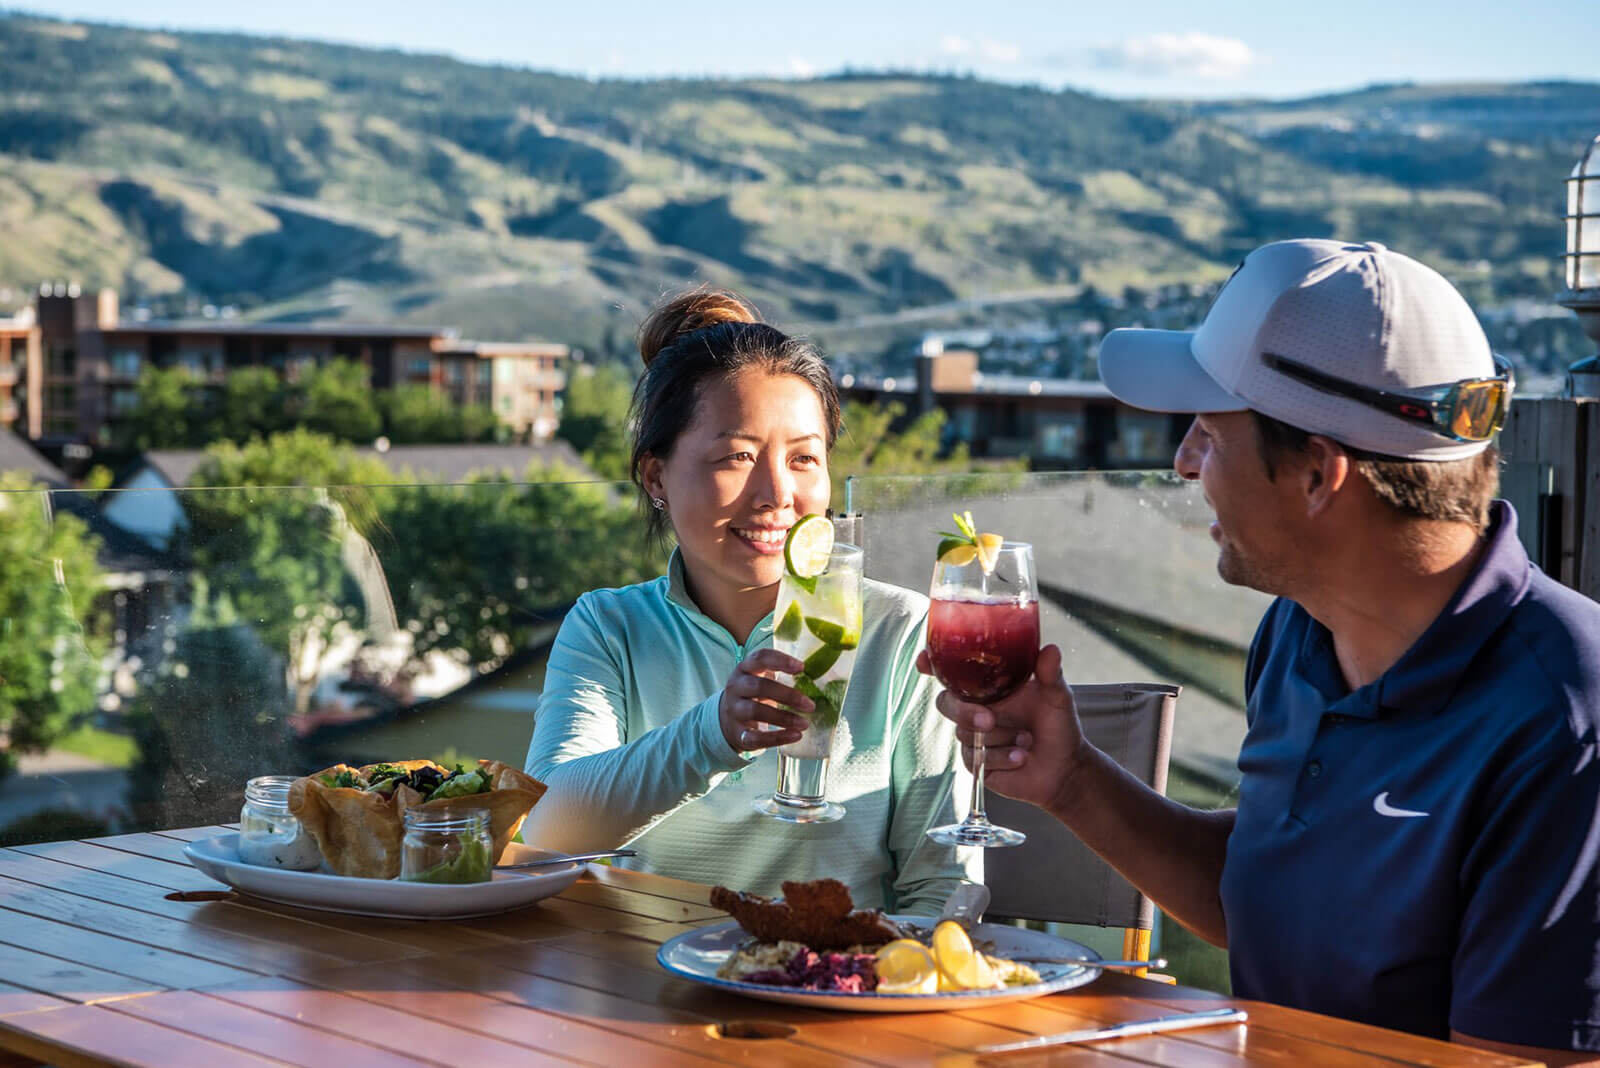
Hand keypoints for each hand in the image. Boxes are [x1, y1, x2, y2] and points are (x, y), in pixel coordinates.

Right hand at [718, 648, 815, 752]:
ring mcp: (734, 710)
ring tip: (805, 723)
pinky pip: (755, 737)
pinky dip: (777, 737)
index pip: (760, 658)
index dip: (781, 661)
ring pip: (756, 711)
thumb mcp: (761, 680)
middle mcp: (736, 687)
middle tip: (810, 705)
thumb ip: (782, 677)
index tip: (802, 667)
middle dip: (787, 695)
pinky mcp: (737, 733)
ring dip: (784, 718)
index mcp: (745, 669)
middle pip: (759, 687)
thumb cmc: (754, 695)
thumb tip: (821, 681)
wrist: (726, 720)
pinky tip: (794, 736)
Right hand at [918, 644, 1088, 813]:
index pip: (952, 673)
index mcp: (989, 687)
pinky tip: (1020, 757)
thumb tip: (1051, 649)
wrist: (1065, 769)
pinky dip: (1001, 758)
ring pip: (963, 734)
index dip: (932, 666)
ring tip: (1026, 741)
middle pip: (946, 703)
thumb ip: (1050, 674)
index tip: (923, 662)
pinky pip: (976, 759)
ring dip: (999, 739)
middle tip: (988, 720)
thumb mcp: (1057, 696)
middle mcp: (976, 709)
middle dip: (964, 712)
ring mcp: (973, 737)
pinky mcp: (976, 763)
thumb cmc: (1059, 727)